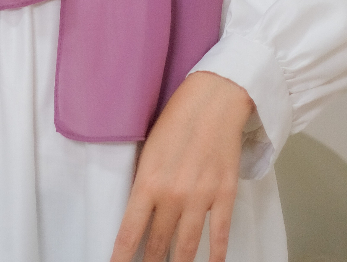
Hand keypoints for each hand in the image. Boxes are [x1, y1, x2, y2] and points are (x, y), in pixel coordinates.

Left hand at [110, 72, 253, 261]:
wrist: (213, 100)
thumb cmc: (177, 118)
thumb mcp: (149, 148)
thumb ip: (145, 181)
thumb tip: (139, 212)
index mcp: (148, 181)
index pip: (130, 231)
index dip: (122, 257)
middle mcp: (172, 195)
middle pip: (158, 243)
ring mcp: (200, 197)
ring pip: (186, 247)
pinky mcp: (224, 196)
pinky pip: (219, 235)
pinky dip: (214, 256)